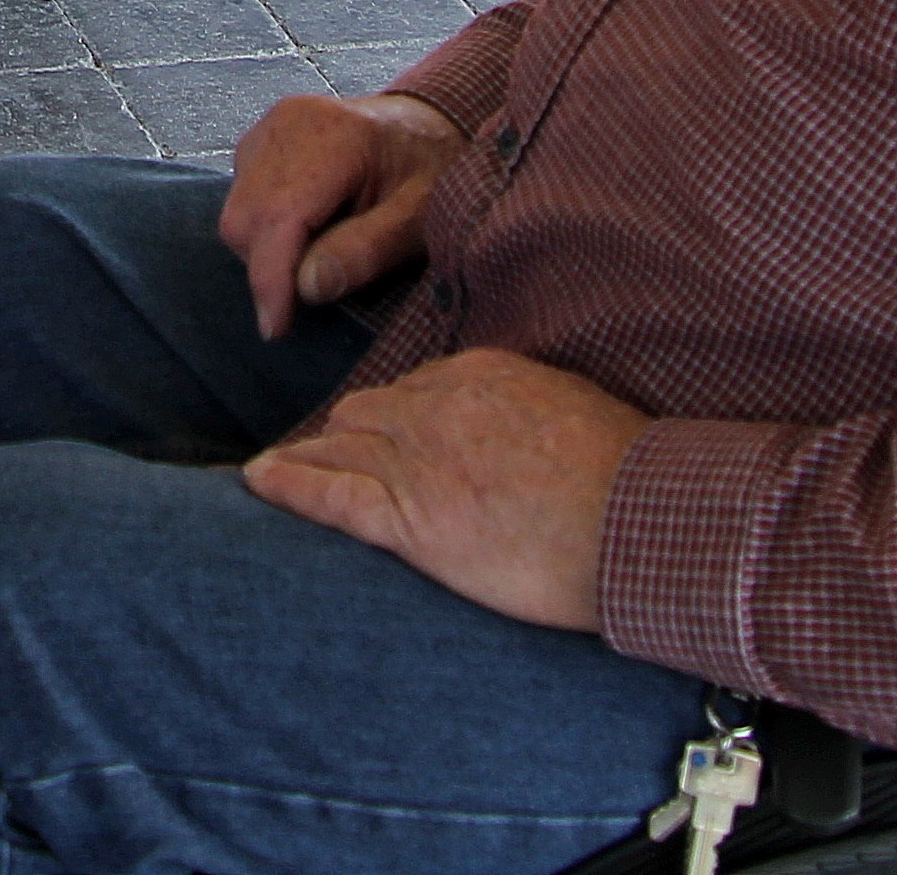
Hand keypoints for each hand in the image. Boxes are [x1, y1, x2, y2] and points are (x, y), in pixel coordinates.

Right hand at [217, 90, 460, 336]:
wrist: (427, 125)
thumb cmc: (431, 172)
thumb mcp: (419, 219)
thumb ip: (367, 251)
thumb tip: (306, 287)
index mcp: (333, 136)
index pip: (278, 216)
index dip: (271, 278)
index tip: (276, 328)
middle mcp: (289, 123)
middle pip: (246, 216)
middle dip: (268, 269)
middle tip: (313, 292)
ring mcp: (270, 127)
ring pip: (237, 212)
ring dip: (266, 250)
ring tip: (319, 253)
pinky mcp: (261, 138)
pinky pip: (241, 197)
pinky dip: (265, 228)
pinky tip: (307, 229)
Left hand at [241, 348, 649, 631]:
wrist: (638, 520)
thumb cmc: (628, 476)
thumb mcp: (577, 412)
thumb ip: (531, 408)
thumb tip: (523, 424)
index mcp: (480, 376)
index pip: (418, 389)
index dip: (401, 416)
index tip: (397, 436)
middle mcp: (437, 409)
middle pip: (368, 411)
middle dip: (350, 434)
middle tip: (333, 455)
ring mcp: (417, 462)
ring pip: (340, 445)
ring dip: (312, 457)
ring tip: (282, 470)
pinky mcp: (410, 520)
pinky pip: (330, 494)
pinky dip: (288, 486)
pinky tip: (258, 482)